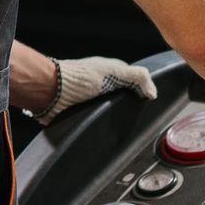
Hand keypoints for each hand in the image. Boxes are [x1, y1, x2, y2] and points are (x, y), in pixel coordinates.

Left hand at [39, 55, 156, 124]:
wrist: (51, 93)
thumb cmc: (78, 77)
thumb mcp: (114, 71)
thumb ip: (137, 76)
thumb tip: (153, 92)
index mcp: (109, 73)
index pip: (132, 83)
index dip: (142, 92)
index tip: (151, 102)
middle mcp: (100, 87)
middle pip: (122, 101)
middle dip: (130, 110)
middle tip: (139, 119)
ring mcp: (90, 102)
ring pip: (110, 114)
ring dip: (115, 121)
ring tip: (125, 130)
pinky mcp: (81, 117)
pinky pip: (96, 125)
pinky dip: (102, 129)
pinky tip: (107, 133)